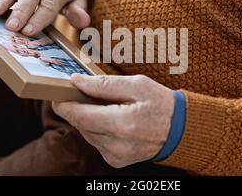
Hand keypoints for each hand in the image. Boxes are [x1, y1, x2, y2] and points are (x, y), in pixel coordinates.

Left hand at [52, 74, 174, 167]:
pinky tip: (114, 120)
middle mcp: (116, 145)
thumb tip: (76, 82)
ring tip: (108, 107)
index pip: (79, 116)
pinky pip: (96, 141)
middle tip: (87, 93)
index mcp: (121, 124)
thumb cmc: (161, 103)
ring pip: (86, 133)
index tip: (59, 92)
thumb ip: (104, 84)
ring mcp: (115, 156)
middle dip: (78, 107)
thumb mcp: (136, 85)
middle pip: (80, 124)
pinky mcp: (115, 160)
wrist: (181, 130)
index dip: (64, 103)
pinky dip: (99, 128)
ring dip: (89, 118)